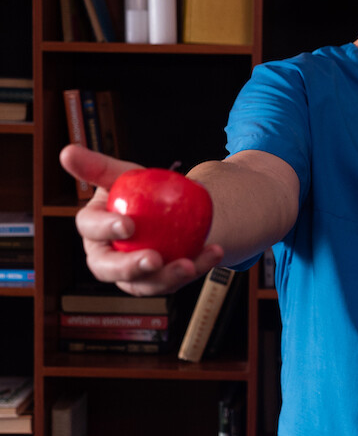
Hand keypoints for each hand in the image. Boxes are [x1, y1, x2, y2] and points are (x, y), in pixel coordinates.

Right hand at [59, 144, 223, 294]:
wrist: (167, 209)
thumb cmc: (137, 192)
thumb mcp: (121, 174)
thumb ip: (97, 166)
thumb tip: (66, 151)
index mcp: (92, 231)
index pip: (91, 230)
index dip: (106, 229)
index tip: (128, 225)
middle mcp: (106, 258)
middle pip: (110, 270)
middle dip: (130, 268)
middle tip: (154, 259)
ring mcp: (133, 275)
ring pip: (146, 284)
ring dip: (169, 276)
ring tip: (191, 264)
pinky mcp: (159, 282)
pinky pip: (177, 279)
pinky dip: (197, 266)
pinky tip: (213, 252)